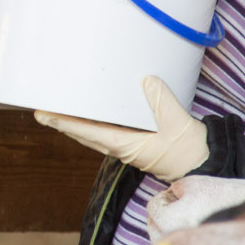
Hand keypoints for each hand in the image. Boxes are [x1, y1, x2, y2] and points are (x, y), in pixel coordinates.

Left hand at [35, 77, 208, 180]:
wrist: (202, 164)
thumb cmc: (189, 149)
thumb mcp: (176, 121)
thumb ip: (160, 99)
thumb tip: (146, 80)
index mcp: (125, 145)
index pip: (86, 132)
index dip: (63, 123)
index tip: (43, 115)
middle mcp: (120, 147)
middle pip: (83, 133)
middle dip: (62, 122)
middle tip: (42, 109)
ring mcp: (126, 146)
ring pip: (92, 133)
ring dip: (75, 122)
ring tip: (59, 109)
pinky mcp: (134, 142)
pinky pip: (106, 131)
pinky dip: (93, 121)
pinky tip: (91, 112)